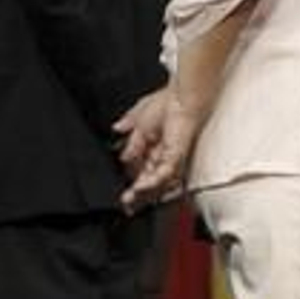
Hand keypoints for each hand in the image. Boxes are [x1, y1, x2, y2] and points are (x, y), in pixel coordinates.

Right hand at [116, 89, 203, 213]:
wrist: (183, 96)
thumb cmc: (168, 101)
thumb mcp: (139, 119)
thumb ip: (129, 130)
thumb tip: (117, 133)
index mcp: (157, 146)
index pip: (144, 170)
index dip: (135, 183)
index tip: (126, 195)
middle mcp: (165, 153)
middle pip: (152, 180)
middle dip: (139, 193)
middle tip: (126, 203)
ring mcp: (172, 155)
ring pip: (159, 180)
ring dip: (144, 191)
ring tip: (131, 199)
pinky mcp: (177, 153)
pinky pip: (165, 172)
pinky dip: (152, 180)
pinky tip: (141, 186)